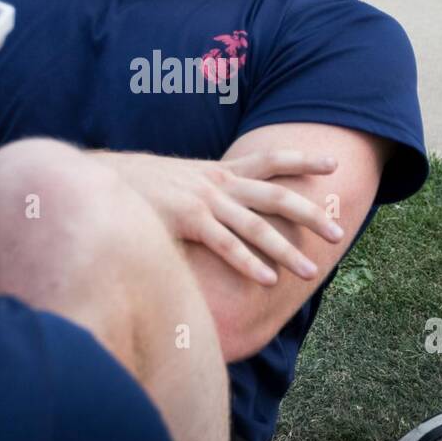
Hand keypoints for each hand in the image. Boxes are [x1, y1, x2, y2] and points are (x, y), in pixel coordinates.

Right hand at [105, 150, 344, 284]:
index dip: (302, 161)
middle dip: (310, 213)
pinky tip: (267, 280)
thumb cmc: (142, 188)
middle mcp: (218, 184)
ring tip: (311, 270)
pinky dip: (248, 263)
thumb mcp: (182, 185)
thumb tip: (226, 212)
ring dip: (286, 250)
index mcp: (219, 172)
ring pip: (256, 226)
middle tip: (338, 232)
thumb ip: (206, 196)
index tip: (333, 163)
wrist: (103, 179)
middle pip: (276, 195)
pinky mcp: (187, 221)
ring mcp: (204, 201)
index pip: (270, 161)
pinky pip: (225, 245)